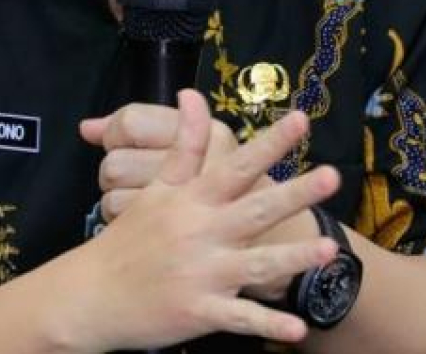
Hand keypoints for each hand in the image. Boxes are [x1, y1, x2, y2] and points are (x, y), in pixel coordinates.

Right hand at [68, 90, 339, 350]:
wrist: (92, 293)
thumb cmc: (130, 238)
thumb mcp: (154, 188)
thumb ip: (182, 144)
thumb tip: (193, 96)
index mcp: (191, 200)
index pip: (235, 164)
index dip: (268, 143)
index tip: (298, 119)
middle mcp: (201, 232)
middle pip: (255, 209)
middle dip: (294, 193)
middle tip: (332, 174)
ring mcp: (202, 274)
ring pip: (254, 265)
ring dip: (290, 259)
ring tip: (326, 249)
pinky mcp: (200, 312)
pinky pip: (240, 319)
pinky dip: (267, 324)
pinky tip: (297, 328)